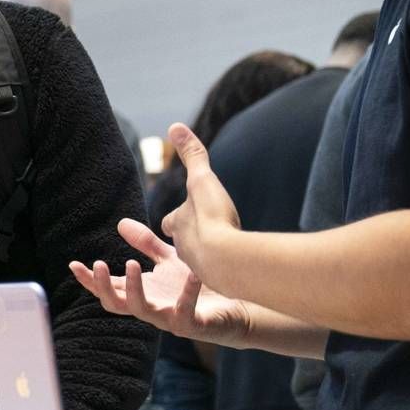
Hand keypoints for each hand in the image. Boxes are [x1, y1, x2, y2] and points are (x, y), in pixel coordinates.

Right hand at [69, 218, 252, 347]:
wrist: (234, 307)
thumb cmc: (197, 286)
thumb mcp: (169, 260)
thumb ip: (146, 245)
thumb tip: (120, 223)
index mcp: (143, 293)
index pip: (109, 288)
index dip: (90, 279)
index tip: (74, 264)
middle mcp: (151, 308)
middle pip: (116, 303)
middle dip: (103, 286)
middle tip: (97, 266)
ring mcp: (170, 319)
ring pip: (142, 310)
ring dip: (134, 289)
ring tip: (132, 265)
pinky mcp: (193, 325)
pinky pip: (185, 312)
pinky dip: (187, 293)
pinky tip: (190, 274)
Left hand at [159, 123, 240, 278]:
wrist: (225, 258)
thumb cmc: (211, 217)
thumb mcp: (201, 180)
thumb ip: (192, 155)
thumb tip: (174, 126)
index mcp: (181, 224)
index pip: (172, 222)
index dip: (173, 220)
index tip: (170, 221)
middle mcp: (188, 249)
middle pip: (185, 246)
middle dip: (190, 243)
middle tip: (197, 241)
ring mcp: (203, 268)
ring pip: (202, 265)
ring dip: (208, 261)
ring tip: (218, 262)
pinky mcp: (223, 284)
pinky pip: (225, 279)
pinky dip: (230, 276)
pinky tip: (239, 279)